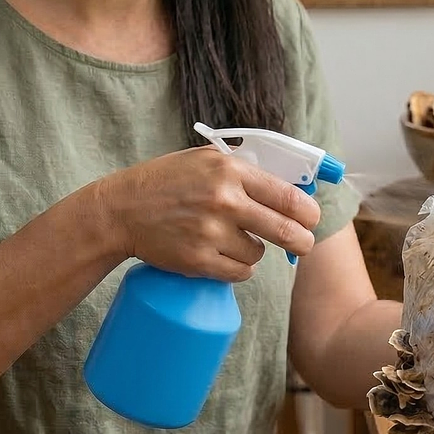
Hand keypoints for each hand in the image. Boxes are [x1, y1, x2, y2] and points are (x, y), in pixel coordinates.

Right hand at [95, 147, 321, 281]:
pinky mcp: (198, 261)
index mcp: (229, 171)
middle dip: (301, 240)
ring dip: (254, 251)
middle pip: (284, 230)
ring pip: (258, 254)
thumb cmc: (166, 182)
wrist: (121, 210)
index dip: (307, 211)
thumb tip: (290, 183)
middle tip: (303, 243)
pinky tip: (223, 255)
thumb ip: (243, 170)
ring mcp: (210, 233)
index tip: (312, 218)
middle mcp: (223, 201)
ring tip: (232, 239)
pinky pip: (239, 272)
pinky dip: (237, 267)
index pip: (286, 195)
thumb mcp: (205, 161)